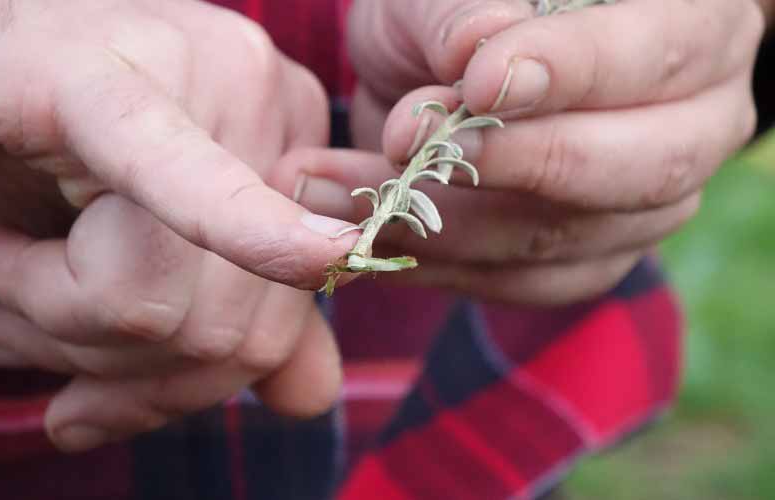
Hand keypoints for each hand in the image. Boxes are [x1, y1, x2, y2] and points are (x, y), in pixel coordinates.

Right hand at [0, 0, 347, 451]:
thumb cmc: (38, 143)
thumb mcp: (144, 241)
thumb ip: (237, 312)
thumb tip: (312, 397)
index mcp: (294, 140)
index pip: (279, 322)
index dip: (188, 385)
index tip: (97, 408)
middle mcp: (268, 99)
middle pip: (225, 331)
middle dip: (107, 368)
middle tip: (13, 327)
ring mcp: (200, 75)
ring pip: (155, 305)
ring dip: (47, 319)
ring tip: (1, 267)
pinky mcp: (102, 79)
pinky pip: (168, 187)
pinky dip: (159, 251)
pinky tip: (49, 267)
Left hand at [271, 0, 762, 304]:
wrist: (445, 77)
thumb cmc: (452, 13)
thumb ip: (463, 14)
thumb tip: (477, 56)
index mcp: (691, 29)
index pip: (656, 56)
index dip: (570, 73)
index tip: (477, 83)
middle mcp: (694, 127)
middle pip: (642, 169)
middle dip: (518, 163)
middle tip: (411, 145)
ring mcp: (648, 206)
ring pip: (568, 240)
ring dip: (446, 224)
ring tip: (342, 196)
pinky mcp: (591, 259)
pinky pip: (525, 283)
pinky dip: (440, 265)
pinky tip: (375, 234)